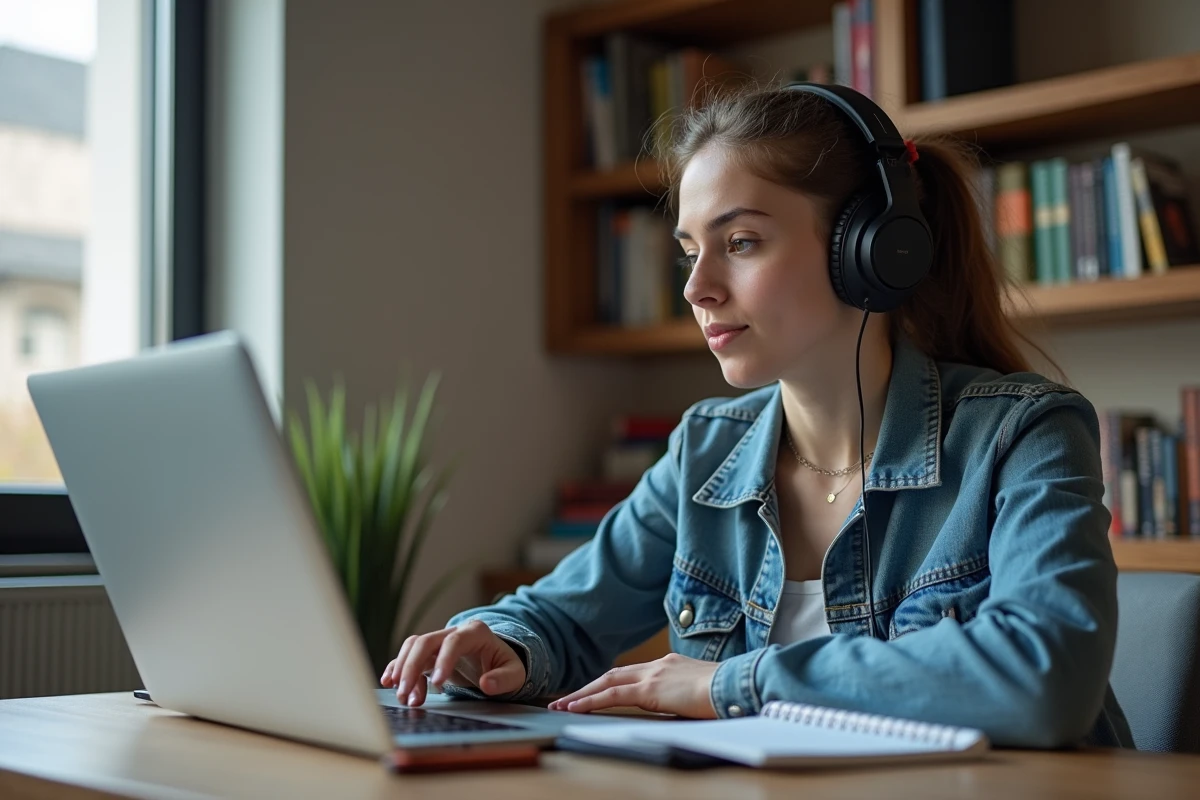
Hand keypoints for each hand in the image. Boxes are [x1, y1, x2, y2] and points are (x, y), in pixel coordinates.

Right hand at [380, 619, 525, 706]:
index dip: (443, 661)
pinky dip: (397, 667)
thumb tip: (486, 684)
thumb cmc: (505, 665)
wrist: (497, 659)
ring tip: (403, 697)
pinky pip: (409, 655)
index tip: (436, 684)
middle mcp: (453, 632)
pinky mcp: (430, 653)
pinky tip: (390, 682)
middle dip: (412, 667)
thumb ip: (504, 679)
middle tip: (406, 694)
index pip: (454, 642)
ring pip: (413, 647)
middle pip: (426, 642)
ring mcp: (440, 641)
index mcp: (476, 632)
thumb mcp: (515, 673)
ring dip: (403, 670)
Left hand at [547, 653, 718, 718]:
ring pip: (608, 683)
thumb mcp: (701, 694)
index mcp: (670, 664)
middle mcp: (659, 665)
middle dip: (588, 687)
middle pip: (614, 675)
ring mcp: (654, 675)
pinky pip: (613, 695)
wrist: (738, 686)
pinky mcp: (651, 689)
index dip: (610, 683)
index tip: (593, 692)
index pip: (632, 673)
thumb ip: (684, 697)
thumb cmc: (728, 694)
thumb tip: (676, 710)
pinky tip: (575, 709)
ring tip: (562, 706)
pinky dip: (591, 701)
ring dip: (582, 694)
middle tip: (567, 700)